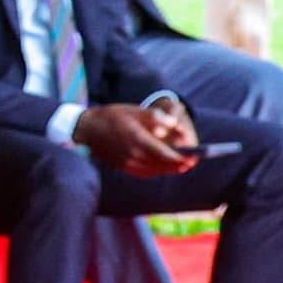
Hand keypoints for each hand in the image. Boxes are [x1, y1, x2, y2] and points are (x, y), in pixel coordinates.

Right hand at [74, 103, 195, 177]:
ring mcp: (127, 163)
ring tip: (181, 165)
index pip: (165, 154)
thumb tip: (173, 124)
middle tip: (192, 162)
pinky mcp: (124, 167)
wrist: (88, 129)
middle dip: (178, 164)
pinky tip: (163, 166)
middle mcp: (133, 154)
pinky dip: (157, 170)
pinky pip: (145, 172)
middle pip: (162, 165)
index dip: (181, 158)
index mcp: (137, 139)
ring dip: (169, 169)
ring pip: (155, 170)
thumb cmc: (113, 116)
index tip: (194, 158)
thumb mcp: (135, 110)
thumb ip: (155, 117)